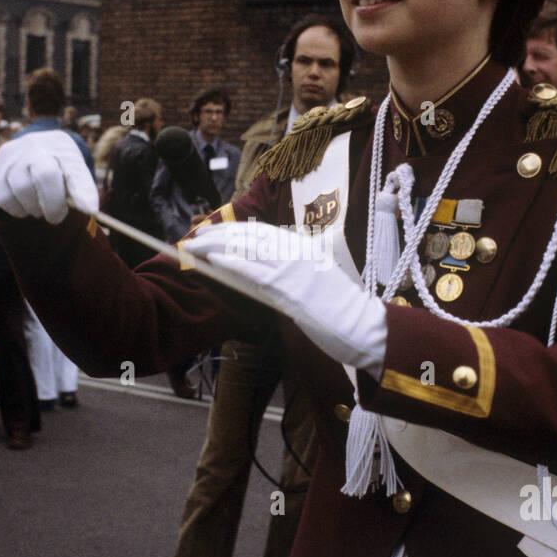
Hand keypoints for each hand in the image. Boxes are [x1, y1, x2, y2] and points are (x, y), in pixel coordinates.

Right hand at [0, 131, 97, 223]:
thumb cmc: (59, 163)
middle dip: (52, 205)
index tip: (90, 210)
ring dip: (32, 209)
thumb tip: (90, 209)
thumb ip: (82, 188)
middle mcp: (31, 146)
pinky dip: (16, 209)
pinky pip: (2, 198)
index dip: (76, 193)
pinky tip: (24, 205)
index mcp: (56, 146)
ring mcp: (8, 156)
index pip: (62, 171)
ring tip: (39, 207)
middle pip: (39, 180)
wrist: (35, 146)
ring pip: (18, 192)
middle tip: (56, 215)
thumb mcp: (75, 170)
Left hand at [190, 220, 386, 374]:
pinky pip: (252, 272)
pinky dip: (230, 263)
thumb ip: (291, 271)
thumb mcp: (315, 280)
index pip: (259, 230)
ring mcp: (292, 267)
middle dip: (217, 234)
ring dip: (215, 246)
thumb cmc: (340, 310)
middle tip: (194, 236)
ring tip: (194, 246)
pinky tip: (212, 260)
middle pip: (248, 234)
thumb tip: (261, 272)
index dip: (232, 229)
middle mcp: (297, 250)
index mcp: (303, 246)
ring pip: (245, 248)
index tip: (211, 231)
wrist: (362, 326)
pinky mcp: (288, 289)